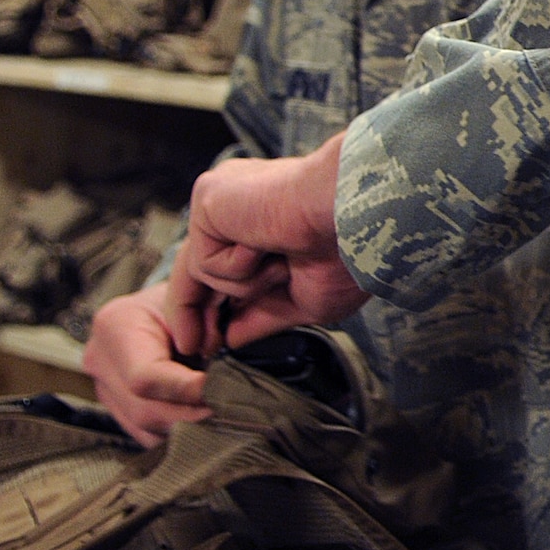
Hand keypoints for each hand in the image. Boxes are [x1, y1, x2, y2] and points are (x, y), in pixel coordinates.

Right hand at [82, 281, 209, 446]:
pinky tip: (204, 417)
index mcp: (116, 326)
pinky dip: (179, 432)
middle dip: (193, 414)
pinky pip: (148, 435)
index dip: (187, 390)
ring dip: (189, 428)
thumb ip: (207, 333)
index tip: (222, 391)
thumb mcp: (200, 303)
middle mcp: (100, 360)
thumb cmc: (187, 300)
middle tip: (232, 410)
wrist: (167, 306)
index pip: (146, 377)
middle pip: (145, 411)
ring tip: (222, 412)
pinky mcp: (116, 407)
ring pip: (147, 429)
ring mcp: (104, 388)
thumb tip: (221, 379)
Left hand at [165, 132, 366, 354]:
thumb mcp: (304, 301)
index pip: (223, 268)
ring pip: (205, 271)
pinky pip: (204, 262)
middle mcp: (239, 204)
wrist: (356, 220)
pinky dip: (239, 269)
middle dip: (193, 313)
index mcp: (264, 219)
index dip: (214, 308)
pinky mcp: (207, 199)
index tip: (210, 345)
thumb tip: (230, 339)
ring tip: (286, 264)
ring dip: (248, 285)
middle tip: (194, 350)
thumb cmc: (348, 254)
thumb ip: (262, 316)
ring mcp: (221, 200)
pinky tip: (269, 245)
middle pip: (197, 268)